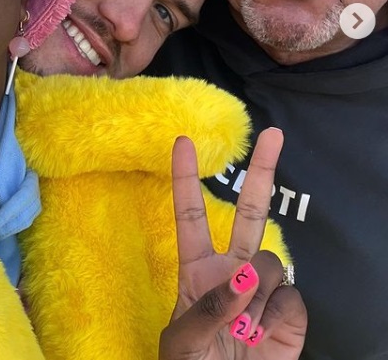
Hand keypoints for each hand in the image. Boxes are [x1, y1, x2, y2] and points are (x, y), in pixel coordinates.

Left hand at [159, 129, 306, 358]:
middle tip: (273, 134)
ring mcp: (262, 289)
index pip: (189, 216)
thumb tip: (242, 278)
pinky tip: (261, 336)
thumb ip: (206, 308)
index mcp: (197, 270)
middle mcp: (232, 270)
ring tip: (240, 328)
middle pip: (248, 211)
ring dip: (255, 292)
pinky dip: (275, 316)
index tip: (182, 142)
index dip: (185, 179)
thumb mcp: (182, 342)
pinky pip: (290, 296)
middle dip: (261, 172)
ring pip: (268, 259)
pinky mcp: (289, 312)